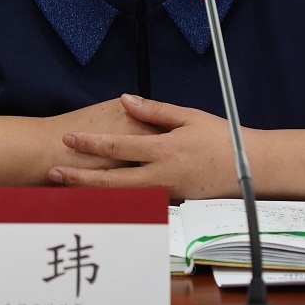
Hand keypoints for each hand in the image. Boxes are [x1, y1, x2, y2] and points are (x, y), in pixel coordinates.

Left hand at [48, 93, 241, 200]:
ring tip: (68, 186)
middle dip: (80, 177)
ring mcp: (165, 193)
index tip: (69, 139)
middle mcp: (161, 175)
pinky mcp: (171, 204)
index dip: (91, 143)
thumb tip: (126, 100)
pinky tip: (98, 196)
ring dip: (92, 192)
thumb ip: (155, 110)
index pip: (118, 146)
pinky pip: (136, 202)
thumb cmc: (221, 139)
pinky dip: (114, 200)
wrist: (249, 169)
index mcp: (164, 150)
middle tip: (55, 171)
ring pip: (121, 196)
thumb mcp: (189, 117)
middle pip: (111, 180)